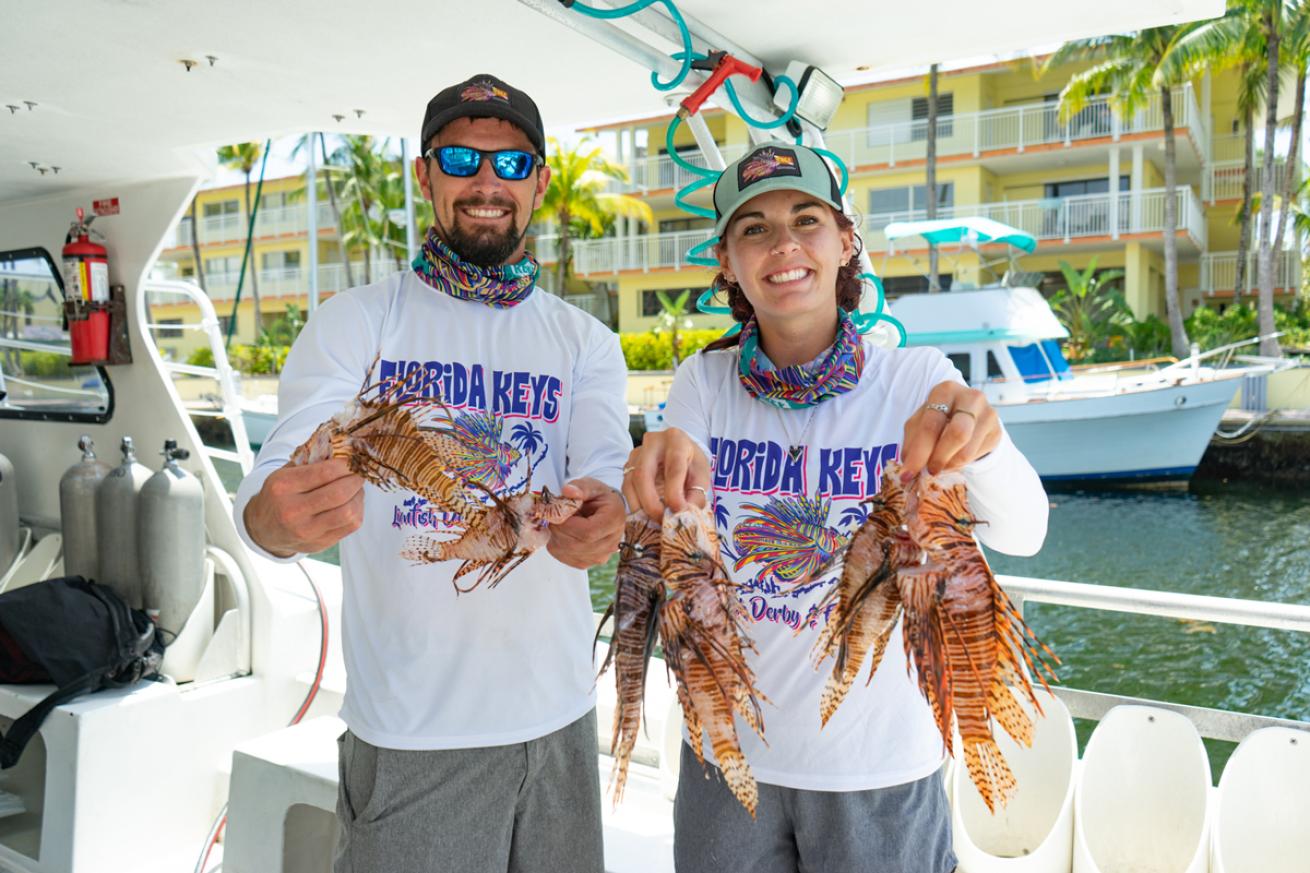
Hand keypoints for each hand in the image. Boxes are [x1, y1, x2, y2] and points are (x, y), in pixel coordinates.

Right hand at [243, 458, 364, 556]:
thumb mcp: (285, 472)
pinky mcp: (320, 543)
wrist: (264, 529)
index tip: (355, 459)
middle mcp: (293, 511)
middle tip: (359, 473)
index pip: (324, 473)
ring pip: (349, 513)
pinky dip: (357, 510)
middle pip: (339, 494)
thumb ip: (311, 460)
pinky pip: (350, 525)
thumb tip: (345, 449)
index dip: (346, 465)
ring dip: (359, 496)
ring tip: (355, 488)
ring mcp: (307, 531)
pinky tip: (352, 502)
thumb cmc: (280, 495)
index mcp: (283, 487)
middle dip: (356, 480)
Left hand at [547, 477, 624, 568]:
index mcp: (614, 520)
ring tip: (560, 522)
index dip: (566, 524)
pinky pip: (564, 557)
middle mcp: (611, 543)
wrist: (604, 510)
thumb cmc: (598, 497)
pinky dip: (557, 544)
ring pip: (567, 552)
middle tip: (552, 515)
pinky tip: (562, 532)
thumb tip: (567, 491)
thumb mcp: (591, 485)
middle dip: (558, 529)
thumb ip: (580, 487)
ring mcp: (600, 556)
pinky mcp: (588, 562)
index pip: (587, 532)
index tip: (556, 512)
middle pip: (576, 544)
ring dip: (555, 537)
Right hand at [621, 428, 710, 518]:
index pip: (673, 468)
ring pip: (630, 482)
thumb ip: (696, 495)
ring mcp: (636, 453)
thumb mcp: (701, 475)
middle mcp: (652, 442)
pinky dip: (634, 505)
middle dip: (650, 503)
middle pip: (643, 474)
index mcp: (676, 440)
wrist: (678, 451)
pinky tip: (645, 515)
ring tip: (653, 521)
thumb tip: (685, 516)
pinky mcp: (628, 465)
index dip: (674, 494)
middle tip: (660, 520)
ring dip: (640, 506)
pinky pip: (626, 488)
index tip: (678, 513)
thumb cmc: (691, 463)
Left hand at [900, 381, 1000, 481]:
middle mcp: (971, 398)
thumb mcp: (920, 422)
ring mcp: (988, 414)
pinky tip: (953, 459)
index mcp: (946, 390)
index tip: (908, 474)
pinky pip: (976, 456)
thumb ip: (913, 442)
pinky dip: (960, 464)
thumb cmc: (938, 417)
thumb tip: (909, 469)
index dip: (919, 453)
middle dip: (940, 458)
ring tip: (939, 466)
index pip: (931, 424)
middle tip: (929, 471)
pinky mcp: (996, 432)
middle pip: (958, 434)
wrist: (966, 414)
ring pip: (967, 451)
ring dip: (948, 465)